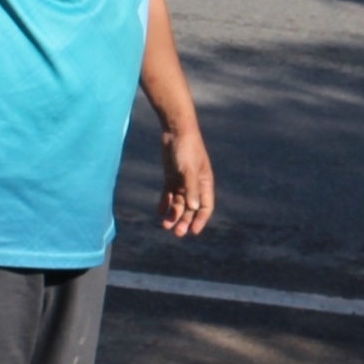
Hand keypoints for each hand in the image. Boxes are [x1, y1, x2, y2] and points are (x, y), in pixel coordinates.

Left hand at [158, 120, 214, 236]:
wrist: (176, 130)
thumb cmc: (186, 148)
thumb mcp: (188, 170)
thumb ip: (191, 189)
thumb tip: (194, 208)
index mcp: (205, 183)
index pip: (205, 207)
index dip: (200, 220)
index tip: (193, 232)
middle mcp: (194, 185)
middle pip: (190, 208)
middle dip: (184, 221)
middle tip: (176, 233)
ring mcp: (182, 181)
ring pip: (178, 203)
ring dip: (173, 215)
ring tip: (164, 225)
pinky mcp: (171, 176)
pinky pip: (168, 194)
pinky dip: (164, 203)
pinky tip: (158, 212)